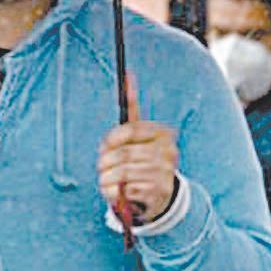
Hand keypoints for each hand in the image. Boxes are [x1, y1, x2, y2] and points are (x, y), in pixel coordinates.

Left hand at [98, 79, 179, 224]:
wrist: (156, 196)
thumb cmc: (140, 159)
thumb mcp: (136, 135)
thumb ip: (132, 107)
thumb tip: (128, 74)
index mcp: (164, 134)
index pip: (133, 130)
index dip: (113, 139)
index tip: (104, 146)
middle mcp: (169, 152)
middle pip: (125, 154)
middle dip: (107, 161)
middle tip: (102, 166)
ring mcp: (165, 172)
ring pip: (124, 172)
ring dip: (109, 178)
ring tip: (107, 180)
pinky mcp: (159, 191)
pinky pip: (127, 188)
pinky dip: (117, 191)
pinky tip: (121, 192)